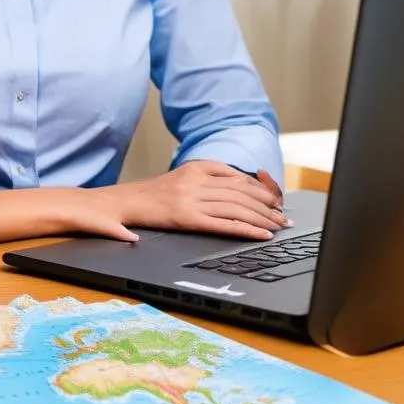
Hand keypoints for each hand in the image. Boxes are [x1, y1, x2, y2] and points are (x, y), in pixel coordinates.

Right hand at [99, 159, 290, 241]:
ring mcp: (190, 199)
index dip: (261, 189)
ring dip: (262, 219)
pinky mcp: (186, 218)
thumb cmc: (149, 195)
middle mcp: (195, 181)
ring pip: (236, 207)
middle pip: (241, 192)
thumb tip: (240, 186)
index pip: (237, 176)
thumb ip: (206, 178)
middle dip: (267, 205)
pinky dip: (246, 230)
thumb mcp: (179, 177)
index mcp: (195, 168)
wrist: (119, 203)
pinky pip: (223, 224)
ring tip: (278, 227)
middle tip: (284, 217)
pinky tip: (260, 235)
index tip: (276, 200)